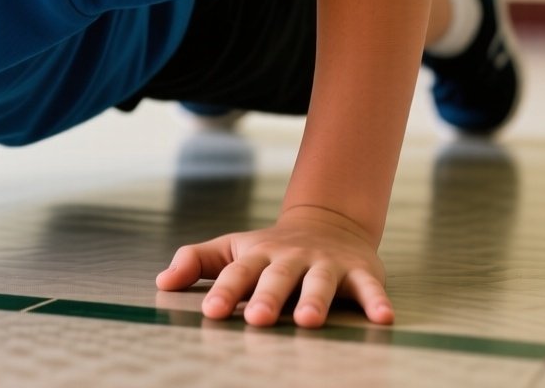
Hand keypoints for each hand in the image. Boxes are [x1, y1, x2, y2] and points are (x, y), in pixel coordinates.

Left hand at [154, 206, 392, 327]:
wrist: (328, 221)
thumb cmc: (270, 248)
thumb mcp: (232, 248)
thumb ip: (196, 262)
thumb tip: (161, 281)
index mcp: (258, 256)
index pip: (237, 273)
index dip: (224, 291)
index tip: (210, 312)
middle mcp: (291, 259)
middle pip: (277, 278)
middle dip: (267, 298)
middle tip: (258, 320)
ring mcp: (326, 263)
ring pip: (320, 282)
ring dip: (315, 300)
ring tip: (308, 321)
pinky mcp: (360, 271)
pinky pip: (369, 287)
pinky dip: (376, 300)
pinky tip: (383, 317)